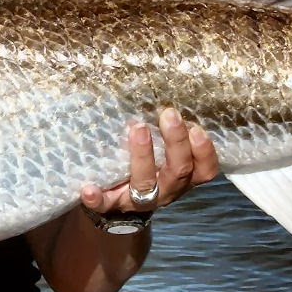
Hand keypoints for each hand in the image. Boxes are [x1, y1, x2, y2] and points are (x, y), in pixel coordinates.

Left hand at [80, 108, 219, 216]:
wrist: (119, 198)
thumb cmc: (148, 162)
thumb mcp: (164, 149)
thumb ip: (167, 129)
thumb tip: (163, 87)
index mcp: (182, 175)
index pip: (204, 169)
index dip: (204, 152)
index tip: (197, 128)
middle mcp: (166, 189)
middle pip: (179, 171)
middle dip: (176, 142)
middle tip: (169, 114)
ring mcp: (140, 200)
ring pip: (146, 183)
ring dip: (143, 156)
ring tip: (136, 129)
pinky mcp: (113, 205)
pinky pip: (105, 204)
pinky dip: (97, 198)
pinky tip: (87, 189)